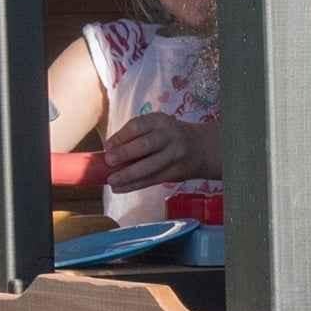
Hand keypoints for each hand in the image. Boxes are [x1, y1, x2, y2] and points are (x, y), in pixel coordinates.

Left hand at [104, 112, 219, 192]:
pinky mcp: (176, 172)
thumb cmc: (169, 136)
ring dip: (128, 175)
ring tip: (112, 181)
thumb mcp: (156, 127)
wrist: (203, 148)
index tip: (107, 147)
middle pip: (145, 145)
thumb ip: (136, 136)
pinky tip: (120, 188)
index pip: (138, 126)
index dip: (121, 137)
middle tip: (109, 162)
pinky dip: (134, 185)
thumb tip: (107, 153)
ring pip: (149, 166)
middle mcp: (169, 136)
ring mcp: (175, 155)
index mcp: (160, 121)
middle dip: (125, 154)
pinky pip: (153, 180)